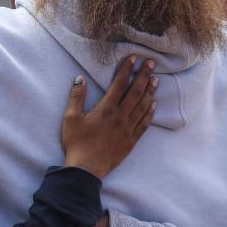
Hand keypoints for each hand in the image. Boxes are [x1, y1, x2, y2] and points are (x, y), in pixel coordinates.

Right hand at [62, 56, 156, 178]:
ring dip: (150, 91)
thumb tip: (80, 78)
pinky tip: (153, 105)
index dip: (127, 70)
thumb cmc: (76, 143)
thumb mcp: (70, 118)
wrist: (86, 169)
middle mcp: (120, 117)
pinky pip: (144, 124)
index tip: (134, 58)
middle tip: (152, 63)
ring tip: (156, 80)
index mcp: (105, 109)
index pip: (119, 84)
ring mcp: (127, 129)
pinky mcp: (131, 140)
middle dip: (144, 76)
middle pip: (135, 92)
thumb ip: (76, 97)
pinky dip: (150, 112)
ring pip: (143, 106)